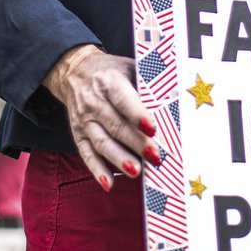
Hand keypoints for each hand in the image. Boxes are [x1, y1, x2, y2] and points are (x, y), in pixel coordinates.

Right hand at [43, 45, 159, 190]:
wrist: (75, 71)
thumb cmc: (110, 71)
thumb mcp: (129, 66)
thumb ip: (147, 81)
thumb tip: (176, 97)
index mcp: (109, 81)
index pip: (124, 99)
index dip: (138, 115)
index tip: (153, 128)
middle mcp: (94, 101)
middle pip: (116, 125)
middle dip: (135, 143)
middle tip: (154, 157)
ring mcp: (85, 120)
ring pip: (102, 142)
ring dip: (119, 159)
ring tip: (136, 171)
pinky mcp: (78, 134)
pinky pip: (87, 154)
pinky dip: (97, 170)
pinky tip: (109, 183)